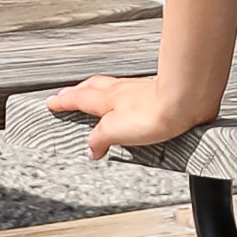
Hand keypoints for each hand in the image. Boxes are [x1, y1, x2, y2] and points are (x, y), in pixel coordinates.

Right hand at [46, 72, 219, 160]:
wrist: (184, 102)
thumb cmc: (153, 112)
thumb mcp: (115, 131)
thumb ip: (99, 139)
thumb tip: (91, 149)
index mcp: (105, 99)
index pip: (77, 98)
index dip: (63, 101)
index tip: (52, 102)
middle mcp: (119, 91)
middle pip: (92, 88)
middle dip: (77, 92)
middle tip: (68, 96)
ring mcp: (137, 91)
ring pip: (110, 89)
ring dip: (99, 93)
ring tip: (95, 100)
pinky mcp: (154, 95)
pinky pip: (129, 95)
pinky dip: (121, 99)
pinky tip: (127, 107)